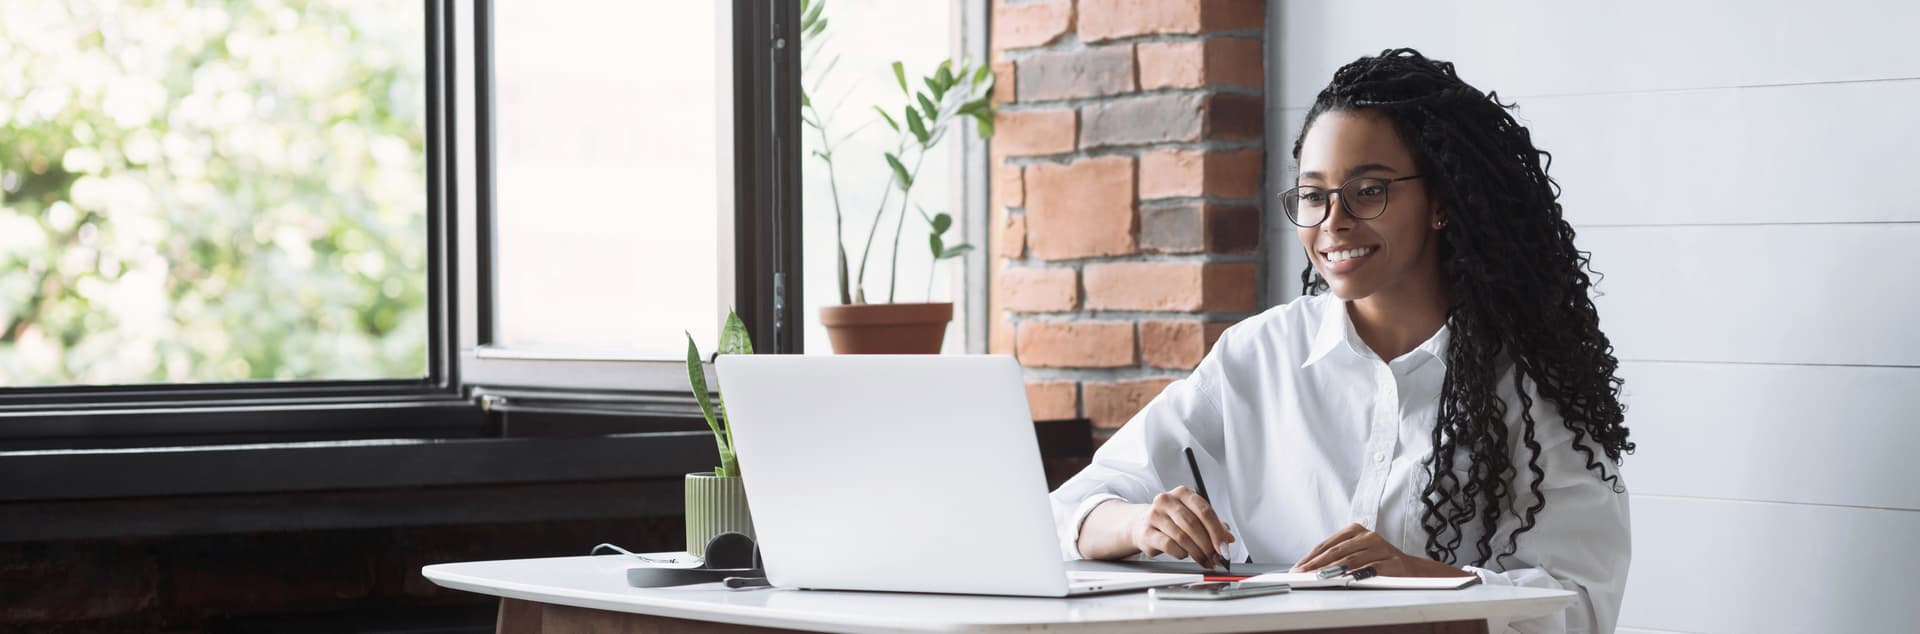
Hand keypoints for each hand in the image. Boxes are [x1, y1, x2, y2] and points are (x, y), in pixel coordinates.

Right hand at [1124, 486, 1235, 569]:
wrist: (1141, 524)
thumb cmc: (1171, 521)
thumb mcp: (1193, 518)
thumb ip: (1213, 526)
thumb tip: (1229, 538)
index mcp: (1183, 493)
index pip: (1205, 511)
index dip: (1217, 531)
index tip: (1224, 547)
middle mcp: (1167, 500)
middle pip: (1193, 524)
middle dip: (1208, 545)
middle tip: (1216, 558)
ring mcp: (1154, 515)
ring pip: (1182, 536)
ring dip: (1197, 552)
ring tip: (1204, 560)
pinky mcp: (1146, 531)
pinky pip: (1168, 545)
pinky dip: (1180, 553)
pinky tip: (1184, 555)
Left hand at [1291, 523, 1464, 577]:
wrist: (1411, 570)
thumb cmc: (1378, 561)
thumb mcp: (1357, 552)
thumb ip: (1336, 556)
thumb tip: (1308, 568)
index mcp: (1357, 530)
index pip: (1327, 544)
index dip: (1310, 557)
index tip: (1297, 568)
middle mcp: (1368, 537)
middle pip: (1336, 552)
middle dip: (1315, 565)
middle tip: (1302, 575)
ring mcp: (1381, 549)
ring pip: (1350, 561)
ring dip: (1330, 571)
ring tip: (1316, 579)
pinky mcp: (1391, 563)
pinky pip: (1369, 570)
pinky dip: (1354, 576)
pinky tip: (1343, 581)